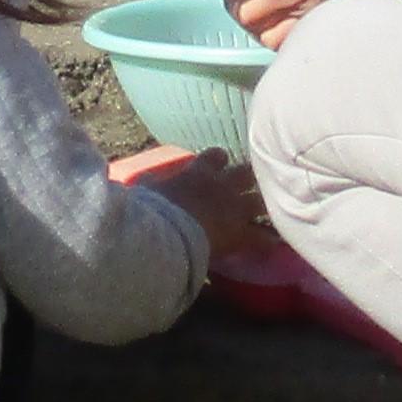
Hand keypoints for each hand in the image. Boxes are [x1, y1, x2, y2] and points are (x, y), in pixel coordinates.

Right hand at [111, 145, 271, 252]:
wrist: (166, 232)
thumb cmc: (149, 209)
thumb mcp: (143, 189)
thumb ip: (144, 183)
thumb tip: (123, 178)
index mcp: (197, 172)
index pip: (214, 157)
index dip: (219, 159)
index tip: (221, 159)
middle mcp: (222, 185)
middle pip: (245, 173)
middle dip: (251, 175)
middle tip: (257, 181)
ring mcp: (235, 208)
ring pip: (261, 200)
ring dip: (265, 204)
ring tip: (275, 208)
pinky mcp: (241, 234)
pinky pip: (263, 237)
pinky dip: (269, 240)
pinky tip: (277, 243)